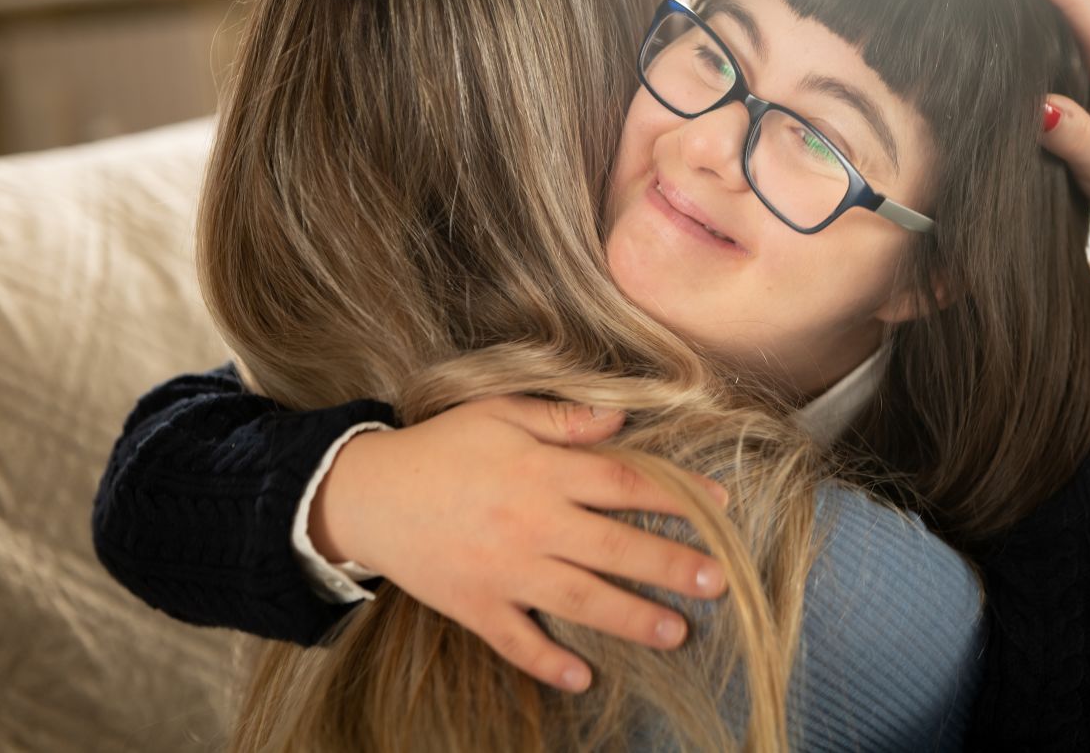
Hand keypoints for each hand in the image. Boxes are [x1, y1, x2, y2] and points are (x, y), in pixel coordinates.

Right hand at [311, 395, 729, 693]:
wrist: (368, 493)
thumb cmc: (441, 446)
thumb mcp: (500, 412)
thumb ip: (564, 418)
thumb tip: (622, 419)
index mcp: (542, 471)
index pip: (624, 483)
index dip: (677, 496)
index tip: (721, 509)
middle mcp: (531, 523)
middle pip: (614, 547)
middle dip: (670, 566)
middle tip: (720, 583)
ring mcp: (504, 570)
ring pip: (579, 599)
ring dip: (630, 618)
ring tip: (677, 634)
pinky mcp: (475, 605)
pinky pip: (515, 642)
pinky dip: (547, 663)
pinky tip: (583, 678)